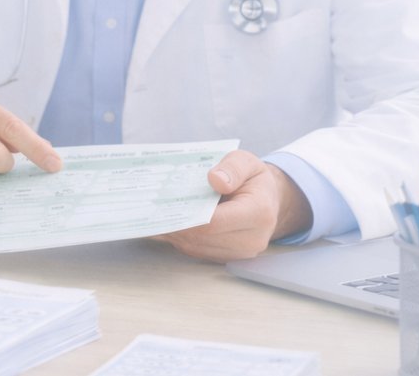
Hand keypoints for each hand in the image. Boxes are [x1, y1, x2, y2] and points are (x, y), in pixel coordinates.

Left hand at [154, 150, 312, 261]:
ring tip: (153, 216)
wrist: (269, 200)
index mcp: (259, 213)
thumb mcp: (246, 161)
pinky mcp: (228, 257)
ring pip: (197, 247)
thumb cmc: (253, 178)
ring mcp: (241, 252)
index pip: (215, 222)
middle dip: (175, 224)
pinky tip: (167, 223)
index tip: (162, 205)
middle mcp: (252, 239)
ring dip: (175, 233)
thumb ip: (232, 168)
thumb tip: (215, 179)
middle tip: (149, 211)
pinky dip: (182, 238)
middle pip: (202, 238)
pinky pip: (199, 251)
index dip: (186, 215)